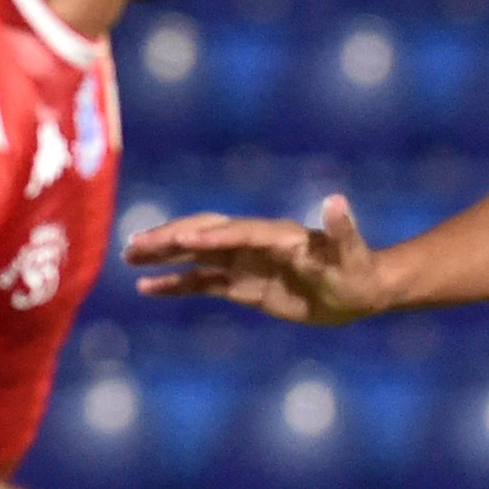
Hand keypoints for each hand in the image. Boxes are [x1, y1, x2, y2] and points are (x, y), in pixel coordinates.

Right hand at [126, 194, 388, 323]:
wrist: (360, 289)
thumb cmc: (358, 271)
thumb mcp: (352, 254)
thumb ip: (343, 229)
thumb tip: (337, 199)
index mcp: (277, 235)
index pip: (238, 233)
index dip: (212, 236)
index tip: (182, 241)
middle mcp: (254, 243)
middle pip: (205, 235)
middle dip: (171, 238)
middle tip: (135, 244)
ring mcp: (245, 263)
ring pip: (195, 256)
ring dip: (163, 254)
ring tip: (127, 255)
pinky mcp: (242, 285)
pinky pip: (201, 283)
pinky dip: (174, 284)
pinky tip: (146, 287)